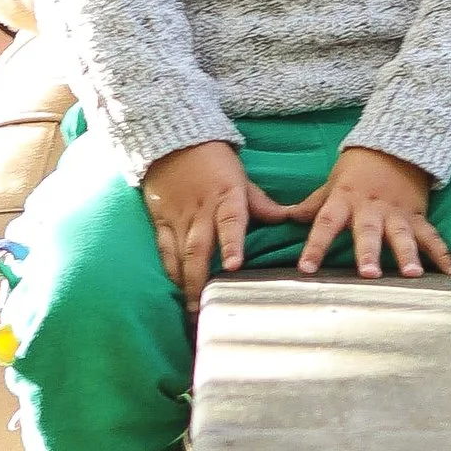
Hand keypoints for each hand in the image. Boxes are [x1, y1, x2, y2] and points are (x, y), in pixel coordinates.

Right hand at [140, 140, 251, 308]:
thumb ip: (261, 203)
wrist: (172, 142)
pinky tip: (176, 288)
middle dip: (201, 279)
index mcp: (225, 197)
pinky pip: (164, 249)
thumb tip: (289, 219)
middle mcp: (200, 210)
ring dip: (185, 282)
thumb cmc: (214, 161)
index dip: (232, 243)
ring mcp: (178, 217)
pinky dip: (169, 270)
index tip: (234, 266)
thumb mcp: (241, 178)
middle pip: (199, 248)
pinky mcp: (161, 220)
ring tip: (192, 308)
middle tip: (206, 307)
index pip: (230, 221)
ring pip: (179, 254)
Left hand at [271, 144, 450, 282]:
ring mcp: (397, 213)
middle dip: (369, 253)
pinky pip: (432, 237)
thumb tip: (286, 218)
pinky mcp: (418, 216)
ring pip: (403, 236)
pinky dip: (443, 255)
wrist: (394, 145)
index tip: (306, 269)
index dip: (315, 246)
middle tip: (369, 275)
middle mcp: (371, 209)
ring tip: (413, 276)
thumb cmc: (357, 170)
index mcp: (345, 201)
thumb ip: (313, 204)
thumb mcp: (332, 184)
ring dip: (408, 255)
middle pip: (368, 232)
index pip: (325, 224)